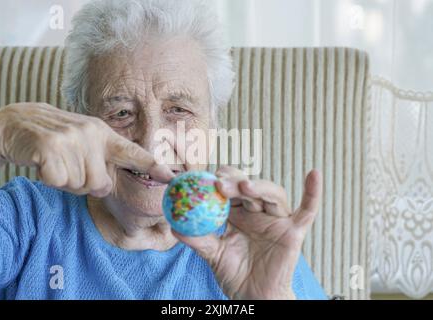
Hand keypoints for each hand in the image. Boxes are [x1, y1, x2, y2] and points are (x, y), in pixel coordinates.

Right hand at [0, 103, 173, 195]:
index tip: (171, 177)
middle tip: (69, 166)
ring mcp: (71, 139)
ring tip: (57, 162)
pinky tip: (43, 162)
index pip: (132, 152)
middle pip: (101, 185)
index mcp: (103, 134)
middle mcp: (91, 134)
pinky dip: (50, 180)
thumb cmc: (55, 139)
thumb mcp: (84, 142)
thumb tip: (110, 184)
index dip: (153, 166)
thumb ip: (103, 158)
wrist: (16, 123)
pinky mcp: (50, 148)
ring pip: (80, 186)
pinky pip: (59, 182)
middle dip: (85, 184)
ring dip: (67, 182)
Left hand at [172, 166, 321, 299]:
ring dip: (260, 187)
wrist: (254, 297)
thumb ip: (197, 240)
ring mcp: (277, 219)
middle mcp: (258, 212)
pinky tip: (314, 174)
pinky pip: (307, 211)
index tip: (205, 176)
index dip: (220, 179)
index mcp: (239, 213)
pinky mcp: (294, 231)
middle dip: (235, 182)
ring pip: (273, 194)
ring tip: (244, 186)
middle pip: (249, 187)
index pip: (230, 188)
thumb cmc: (235, 274)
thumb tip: (175, 227)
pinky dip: (313, 193)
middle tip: (219, 182)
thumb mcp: (213, 255)